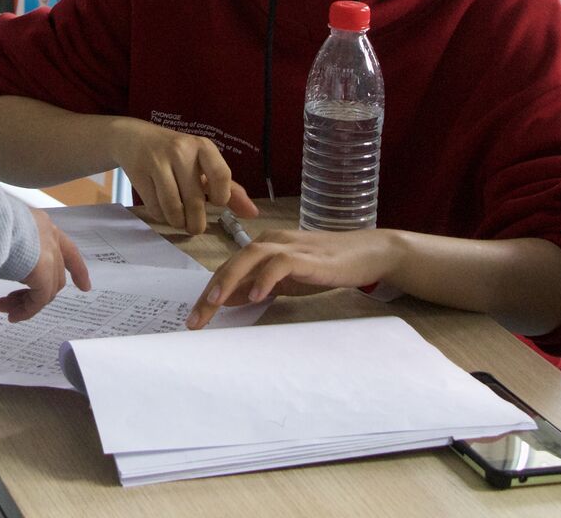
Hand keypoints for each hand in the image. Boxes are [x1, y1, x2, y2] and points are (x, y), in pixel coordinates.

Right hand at [0, 209, 92, 321]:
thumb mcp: (2, 232)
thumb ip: (11, 247)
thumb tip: (4, 263)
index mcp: (41, 224)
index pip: (67, 248)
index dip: (77, 269)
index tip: (84, 286)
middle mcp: (50, 237)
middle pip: (54, 274)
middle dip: (33, 292)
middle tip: (10, 301)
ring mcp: (50, 255)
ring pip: (48, 288)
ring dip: (26, 302)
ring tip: (5, 309)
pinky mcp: (45, 273)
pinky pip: (39, 299)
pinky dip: (27, 310)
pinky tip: (13, 315)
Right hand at [110, 119, 258, 235]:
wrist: (134, 137)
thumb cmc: (176, 154)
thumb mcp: (203, 164)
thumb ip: (229, 189)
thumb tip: (253, 214)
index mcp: (203, 146)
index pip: (222, 176)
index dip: (221, 198)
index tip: (215, 203)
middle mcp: (181, 151)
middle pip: (195, 201)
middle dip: (196, 223)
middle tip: (195, 226)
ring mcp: (158, 161)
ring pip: (173, 208)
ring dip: (178, 222)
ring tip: (179, 220)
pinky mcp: (139, 173)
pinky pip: (155, 208)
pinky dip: (162, 216)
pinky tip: (162, 208)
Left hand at [185, 228, 399, 328]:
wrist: (366, 253)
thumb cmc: (325, 266)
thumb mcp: (286, 279)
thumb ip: (258, 284)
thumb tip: (228, 299)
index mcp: (263, 246)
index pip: (228, 269)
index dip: (209, 294)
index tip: (194, 319)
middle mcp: (271, 241)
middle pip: (232, 263)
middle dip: (211, 292)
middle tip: (196, 320)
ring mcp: (289, 246)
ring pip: (250, 257)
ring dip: (230, 280)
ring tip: (216, 303)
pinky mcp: (307, 256)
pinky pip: (281, 263)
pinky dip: (266, 278)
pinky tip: (257, 296)